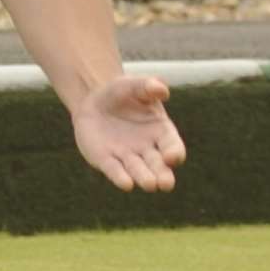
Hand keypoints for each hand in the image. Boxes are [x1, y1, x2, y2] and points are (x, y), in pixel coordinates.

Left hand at [72, 74, 186, 192]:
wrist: (94, 100)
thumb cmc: (122, 92)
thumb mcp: (135, 85)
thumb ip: (148, 86)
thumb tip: (162, 90)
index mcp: (161, 132)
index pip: (173, 146)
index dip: (175, 153)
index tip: (172, 156)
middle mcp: (147, 149)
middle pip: (158, 166)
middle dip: (163, 175)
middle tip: (166, 183)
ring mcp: (127, 157)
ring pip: (138, 171)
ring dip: (144, 178)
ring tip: (150, 185)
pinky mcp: (107, 161)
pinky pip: (115, 170)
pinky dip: (120, 178)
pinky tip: (126, 184)